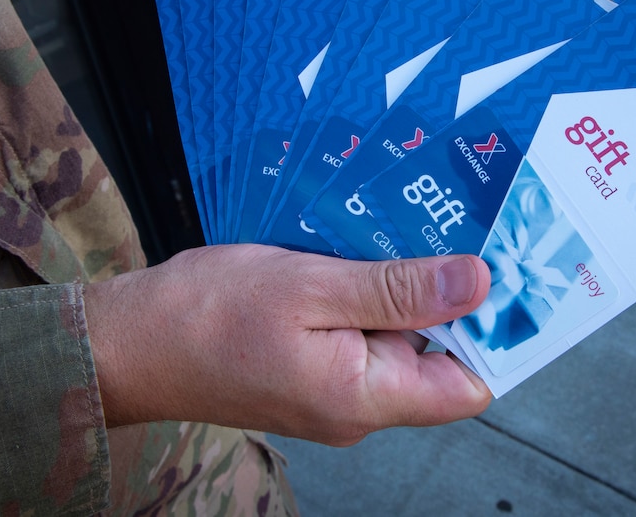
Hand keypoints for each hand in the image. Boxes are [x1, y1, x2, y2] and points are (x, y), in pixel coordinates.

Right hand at [84, 245, 491, 445]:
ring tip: (402, 230)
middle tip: (454, 228)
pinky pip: (362, 333)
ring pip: (398, 339)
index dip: (493, 332)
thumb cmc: (206, 314)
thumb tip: (475, 284)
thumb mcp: (310, 287)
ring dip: (405, 289)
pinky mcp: (313, 370)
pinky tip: (361, 251)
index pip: (468, 384)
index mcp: (364, 397)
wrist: (128, 341)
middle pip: (437, 356)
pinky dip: (370, 294)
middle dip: (449, 297)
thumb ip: (396, 291)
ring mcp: (334, 390)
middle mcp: (357, 406)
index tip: (507, 272)